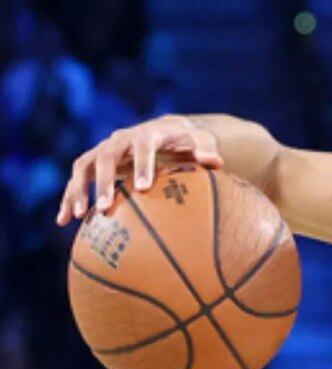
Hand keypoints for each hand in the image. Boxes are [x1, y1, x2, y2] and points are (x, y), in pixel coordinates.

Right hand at [56, 114, 223, 225]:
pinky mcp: (95, 164)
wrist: (166, 132)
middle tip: (105, 208)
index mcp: (147, 134)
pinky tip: (64, 221)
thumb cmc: (187, 141)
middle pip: (106, 157)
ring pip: (84, 167)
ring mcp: (105, 151)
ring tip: (78, 216)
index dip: (142, 165)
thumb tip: (216, 162)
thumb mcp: (200, 141)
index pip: (143, 146)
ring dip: (78, 190)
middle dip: (104, 182)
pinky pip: (77, 180)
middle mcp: (121, 139)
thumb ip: (206, 148)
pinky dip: (69, 198)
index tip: (144, 188)